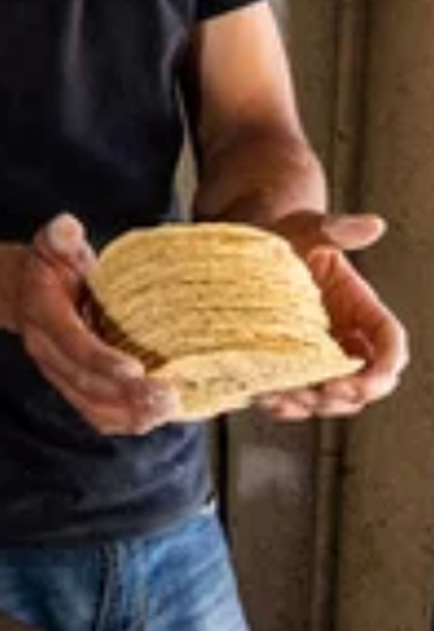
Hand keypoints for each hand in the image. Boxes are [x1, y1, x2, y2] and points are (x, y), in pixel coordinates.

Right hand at [15, 214, 179, 435]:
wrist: (25, 293)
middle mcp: (48, 352)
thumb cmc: (49, 269)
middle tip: (167, 396)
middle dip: (127, 395)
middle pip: (85, 383)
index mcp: (43, 316)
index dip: (102, 360)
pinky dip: (127, 421)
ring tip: (167, 409)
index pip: (73, 343)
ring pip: (92, 406)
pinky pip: (98, 414)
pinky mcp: (75, 387)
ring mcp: (60, 374)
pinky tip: (156, 417)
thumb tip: (67, 227)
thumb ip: (59, 237)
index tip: (135, 369)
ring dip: (130, 414)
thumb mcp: (51, 244)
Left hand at [254, 212, 407, 419]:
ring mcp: (314, 352)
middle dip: (345, 395)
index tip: (363, 385)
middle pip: (362, 380)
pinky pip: (291, 391)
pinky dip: (281, 401)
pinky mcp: (282, 362)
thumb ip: (335, 229)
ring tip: (283, 401)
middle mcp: (343, 335)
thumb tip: (371, 225)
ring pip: (327, 394)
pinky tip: (262, 398)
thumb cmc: (280, 230)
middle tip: (320, 396)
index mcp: (360, 307)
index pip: (389, 343)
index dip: (384, 368)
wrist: (241, 238)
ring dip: (311, 405)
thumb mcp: (305, 227)